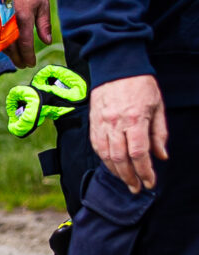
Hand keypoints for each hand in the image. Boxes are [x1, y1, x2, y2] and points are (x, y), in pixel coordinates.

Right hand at [9, 0, 52, 63]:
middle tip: (22, 65)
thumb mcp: (41, 3)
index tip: (30, 64)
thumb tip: (46, 41)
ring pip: (0, 43)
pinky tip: (3, 46)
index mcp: (23, 18)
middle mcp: (7, 21)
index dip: (28, 57)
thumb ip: (44, 24)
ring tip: (14, 58)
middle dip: (17, 59)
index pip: (25, 44)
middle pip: (11, 48)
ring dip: (7, 53)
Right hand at [89, 74, 169, 192]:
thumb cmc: (141, 85)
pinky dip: (103, 158)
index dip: (145, 172)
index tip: (150, 183)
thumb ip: (159, 134)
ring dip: (115, 171)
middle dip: (129, 177)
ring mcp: (101, 122)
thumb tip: (161, 156)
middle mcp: (116, 123)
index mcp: (135, 119)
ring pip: (105, 154)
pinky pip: (96, 145)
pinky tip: (111, 165)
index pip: (139, 153)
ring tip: (125, 180)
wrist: (116, 66)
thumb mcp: (158, 108)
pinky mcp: (93, 121)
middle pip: (120, 158)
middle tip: (136, 188)